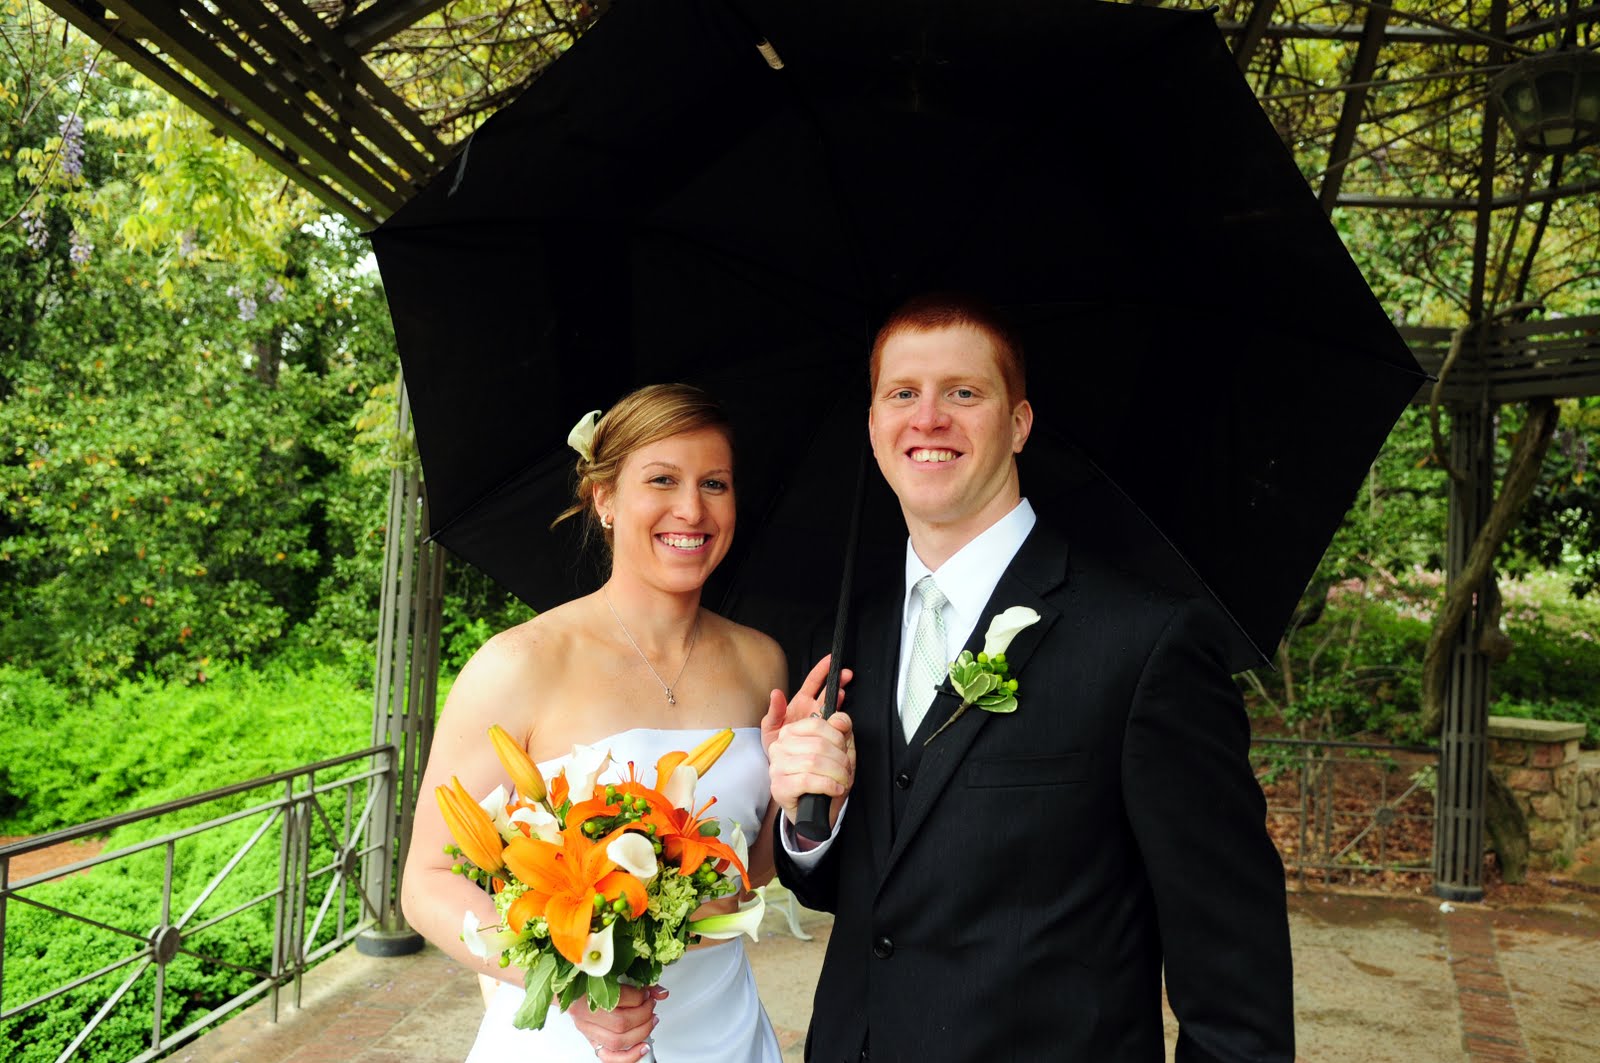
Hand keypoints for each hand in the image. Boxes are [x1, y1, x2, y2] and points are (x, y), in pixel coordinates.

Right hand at [567, 983, 664, 1061]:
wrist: (574, 992)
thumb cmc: (591, 981)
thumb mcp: (613, 974)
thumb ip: (638, 982)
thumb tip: (661, 993)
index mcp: (586, 993)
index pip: (619, 998)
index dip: (639, 997)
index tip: (646, 993)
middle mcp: (585, 1015)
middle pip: (620, 1023)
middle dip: (643, 1015)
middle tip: (650, 1006)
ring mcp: (588, 1031)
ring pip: (617, 1042)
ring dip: (641, 1033)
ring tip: (650, 1021)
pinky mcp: (593, 1043)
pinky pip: (610, 1057)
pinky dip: (629, 1056)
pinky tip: (643, 1047)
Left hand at [760, 654, 851, 754]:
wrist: (783, 768)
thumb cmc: (775, 745)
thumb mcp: (770, 727)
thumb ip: (774, 710)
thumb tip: (776, 693)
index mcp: (800, 703)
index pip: (814, 681)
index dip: (822, 670)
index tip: (831, 660)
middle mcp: (814, 710)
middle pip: (829, 691)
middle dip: (838, 681)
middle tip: (846, 674)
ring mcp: (822, 722)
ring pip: (835, 707)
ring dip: (840, 699)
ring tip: (842, 694)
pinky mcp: (827, 735)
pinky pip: (836, 726)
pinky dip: (840, 721)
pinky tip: (839, 718)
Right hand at [765, 655, 855, 830]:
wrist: (818, 809)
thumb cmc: (827, 776)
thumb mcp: (840, 748)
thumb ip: (841, 727)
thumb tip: (838, 718)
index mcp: (793, 730)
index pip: (817, 722)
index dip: (838, 736)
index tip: (845, 748)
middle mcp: (780, 745)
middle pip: (818, 743)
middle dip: (841, 759)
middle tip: (846, 769)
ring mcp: (777, 766)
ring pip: (814, 762)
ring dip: (837, 774)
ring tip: (841, 780)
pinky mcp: (778, 787)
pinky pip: (808, 780)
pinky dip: (828, 785)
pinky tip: (834, 789)